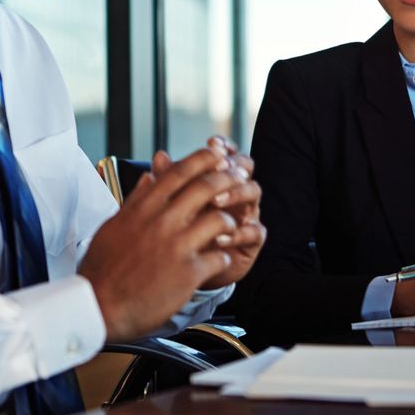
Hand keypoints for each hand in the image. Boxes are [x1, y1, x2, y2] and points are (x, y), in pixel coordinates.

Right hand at [79, 146, 250, 341]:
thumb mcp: (113, 226)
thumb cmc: (103, 269)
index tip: (219, 155)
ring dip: (230, 221)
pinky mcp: (188, 274)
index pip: (179, 172)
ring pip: (220, 220)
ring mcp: (176, 247)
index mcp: (144, 208)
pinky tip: (220, 259)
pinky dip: (224, 257)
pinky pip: (220, 257)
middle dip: (229, 179)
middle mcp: (162, 222)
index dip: (204, 159)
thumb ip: (136, 199)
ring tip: (230, 227)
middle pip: (206, 188)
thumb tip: (150, 175)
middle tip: (241, 179)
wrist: (97, 309)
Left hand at [151, 138, 265, 288]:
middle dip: (232, 165)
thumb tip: (159, 155)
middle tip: (218, 168)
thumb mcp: (169, 206)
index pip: (226, 155)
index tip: (211, 143)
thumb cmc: (177, 233)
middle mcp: (234, 193)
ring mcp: (245, 214)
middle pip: (245, 167)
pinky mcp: (251, 241)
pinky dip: (238, 233)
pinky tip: (219, 237)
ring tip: (216, 200)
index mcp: (216, 180)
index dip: (222, 146)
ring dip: (236, 192)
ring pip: (254, 192)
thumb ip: (166, 181)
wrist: (183, 271)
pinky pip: (255, 231)